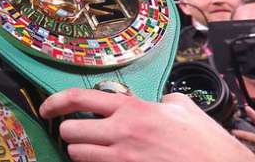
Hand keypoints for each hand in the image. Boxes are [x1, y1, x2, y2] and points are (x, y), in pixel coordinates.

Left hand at [39, 88, 254, 161]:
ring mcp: (123, 159)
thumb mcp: (184, 108)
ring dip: (82, 154)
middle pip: (70, 131)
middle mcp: (123, 132)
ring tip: (96, 152)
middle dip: (70, 133)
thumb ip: (162, 100)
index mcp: (133, 109)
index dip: (54, 102)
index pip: (79, 98)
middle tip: (80, 135)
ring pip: (77, 156)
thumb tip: (156, 100)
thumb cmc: (208, 144)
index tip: (46, 109)